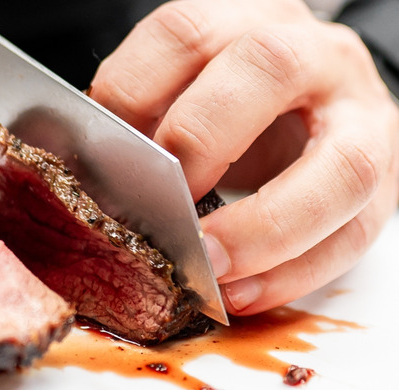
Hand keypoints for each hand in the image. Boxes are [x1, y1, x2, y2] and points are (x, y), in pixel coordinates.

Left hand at [88, 0, 398, 314]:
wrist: (323, 106)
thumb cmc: (239, 105)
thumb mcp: (190, 90)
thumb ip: (147, 119)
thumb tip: (91, 177)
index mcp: (246, 20)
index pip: (184, 33)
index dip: (134, 95)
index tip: (106, 158)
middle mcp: (312, 54)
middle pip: (268, 68)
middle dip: (202, 141)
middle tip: (161, 203)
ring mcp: (361, 116)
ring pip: (338, 167)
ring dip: (262, 228)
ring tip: (206, 263)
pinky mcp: (384, 181)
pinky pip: (353, 234)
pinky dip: (291, 273)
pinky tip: (241, 292)